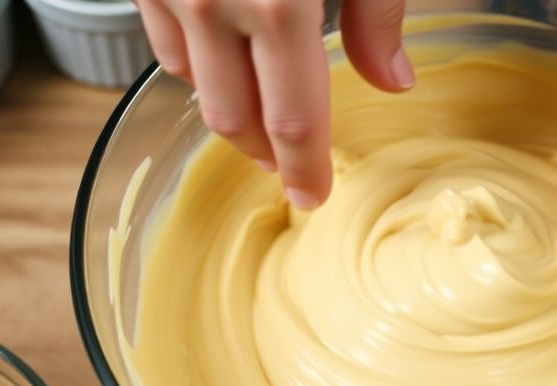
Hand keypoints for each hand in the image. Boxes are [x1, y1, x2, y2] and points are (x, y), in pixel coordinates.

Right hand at [134, 0, 413, 208]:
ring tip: (259, 115)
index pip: (292, 118)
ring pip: (195, 86)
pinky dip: (196, 65)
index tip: (312, 196)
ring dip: (231, 112)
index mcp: (277, 2)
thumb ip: (376, 13)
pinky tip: (223, 61)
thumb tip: (393, 81)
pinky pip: (163, 44)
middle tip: (289, 163)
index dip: (303, 168)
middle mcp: (213, 4)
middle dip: (266, 151)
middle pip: (235, 118)